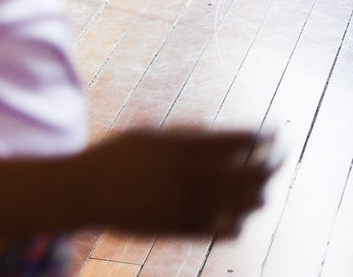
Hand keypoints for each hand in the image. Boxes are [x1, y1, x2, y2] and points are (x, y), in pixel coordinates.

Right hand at [81, 128, 276, 238]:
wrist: (85, 192)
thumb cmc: (115, 157)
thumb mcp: (149, 134)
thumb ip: (188, 135)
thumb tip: (224, 135)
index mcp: (186, 147)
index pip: (244, 140)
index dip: (266, 137)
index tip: (274, 134)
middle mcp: (195, 176)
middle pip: (257, 172)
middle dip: (274, 163)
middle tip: (278, 158)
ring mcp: (193, 205)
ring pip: (251, 203)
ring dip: (259, 192)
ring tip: (256, 186)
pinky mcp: (188, 230)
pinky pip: (232, 230)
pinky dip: (238, 220)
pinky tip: (231, 212)